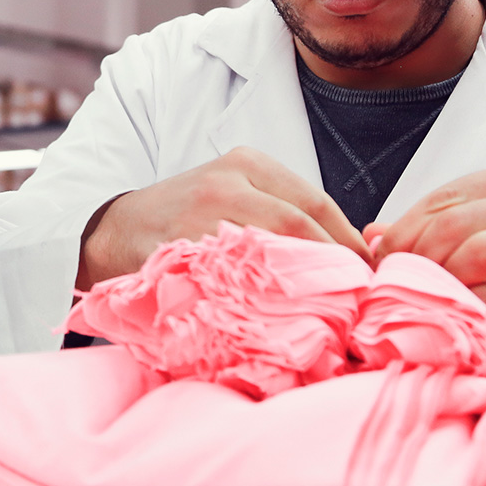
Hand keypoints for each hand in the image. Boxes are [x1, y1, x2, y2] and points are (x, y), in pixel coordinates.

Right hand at [78, 147, 368, 290]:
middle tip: (357, 300)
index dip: (350, 243)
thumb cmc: (187, 217)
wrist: (115, 230)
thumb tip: (353, 253)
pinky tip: (281, 321)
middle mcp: (225, 183)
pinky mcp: (180, 251)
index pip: (317, 204)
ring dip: (306, 287)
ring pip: (271, 252)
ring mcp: (200, 216)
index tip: (370, 274)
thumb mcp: (234, 193)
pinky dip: (262, 302)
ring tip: (331, 315)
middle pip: (301, 226)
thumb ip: (283, 212)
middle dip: (335, 266)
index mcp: (246, 164)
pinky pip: (233, 280)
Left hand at [373, 161, 485, 415]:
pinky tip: (455, 312)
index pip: (445, 195)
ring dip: (436, 278)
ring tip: (425, 293)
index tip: (380, 252)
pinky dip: (462, 304)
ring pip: (467, 254)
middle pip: (450, 222)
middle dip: (411, 253)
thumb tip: (371, 235)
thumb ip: (442, 224)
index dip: (403, 226)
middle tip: (392, 278)